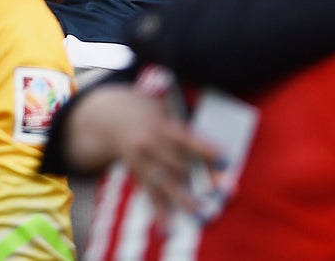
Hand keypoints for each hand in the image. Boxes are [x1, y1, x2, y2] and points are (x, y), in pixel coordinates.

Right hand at [63, 85, 224, 214]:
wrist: (109, 119)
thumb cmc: (146, 112)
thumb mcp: (162, 107)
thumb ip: (183, 121)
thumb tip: (214, 138)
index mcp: (161, 127)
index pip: (187, 140)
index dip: (205, 149)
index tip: (224, 159)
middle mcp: (151, 145)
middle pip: (180, 164)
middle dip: (203, 179)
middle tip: (225, 190)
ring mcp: (143, 162)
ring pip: (166, 182)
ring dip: (184, 198)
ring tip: (200, 212)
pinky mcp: (138, 174)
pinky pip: (150, 194)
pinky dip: (159, 211)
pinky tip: (167, 226)